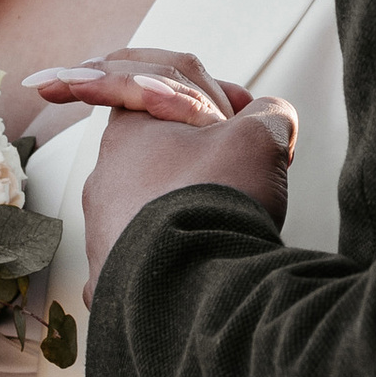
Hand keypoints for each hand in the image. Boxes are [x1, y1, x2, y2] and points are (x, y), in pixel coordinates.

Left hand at [29, 49, 296, 290]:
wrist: (191, 289)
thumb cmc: (214, 202)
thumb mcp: (259, 137)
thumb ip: (269, 113)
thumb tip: (273, 116)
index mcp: (128, 131)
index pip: (164, 87)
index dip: (216, 96)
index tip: (245, 116)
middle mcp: (103, 177)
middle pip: (160, 148)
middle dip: (205, 152)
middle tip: (246, 168)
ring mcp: (102, 229)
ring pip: (152, 200)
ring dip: (190, 200)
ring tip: (231, 219)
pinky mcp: (110, 274)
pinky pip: (146, 250)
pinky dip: (177, 246)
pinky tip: (208, 257)